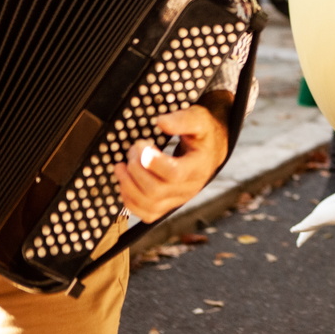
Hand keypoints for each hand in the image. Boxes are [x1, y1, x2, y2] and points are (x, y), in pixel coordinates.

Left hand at [114, 96, 230, 222]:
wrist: (210, 152)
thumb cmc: (203, 135)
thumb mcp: (199, 119)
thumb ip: (183, 120)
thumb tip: (161, 122)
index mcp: (199, 167)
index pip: (174, 174)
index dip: (153, 162)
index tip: (142, 144)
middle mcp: (190, 188)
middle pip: (156, 190)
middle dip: (136, 169)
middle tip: (133, 149)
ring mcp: (178, 200)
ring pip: (148, 204)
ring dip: (128, 185)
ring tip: (123, 165)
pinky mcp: (168, 206)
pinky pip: (146, 213)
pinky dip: (129, 200)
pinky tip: (126, 182)